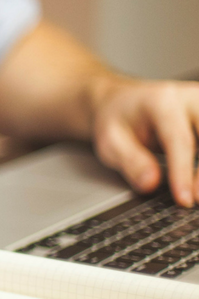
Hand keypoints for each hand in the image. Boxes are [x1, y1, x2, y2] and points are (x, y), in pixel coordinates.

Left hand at [92, 78, 198, 206]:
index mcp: (162, 102)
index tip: (184, 200)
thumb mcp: (109, 141)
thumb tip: (150, 184)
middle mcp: (190, 99)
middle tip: (196, 199)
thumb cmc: (117, 121)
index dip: (184, 172)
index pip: (180, 140)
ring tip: (197, 193)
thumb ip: (130, 161)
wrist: (122, 102)